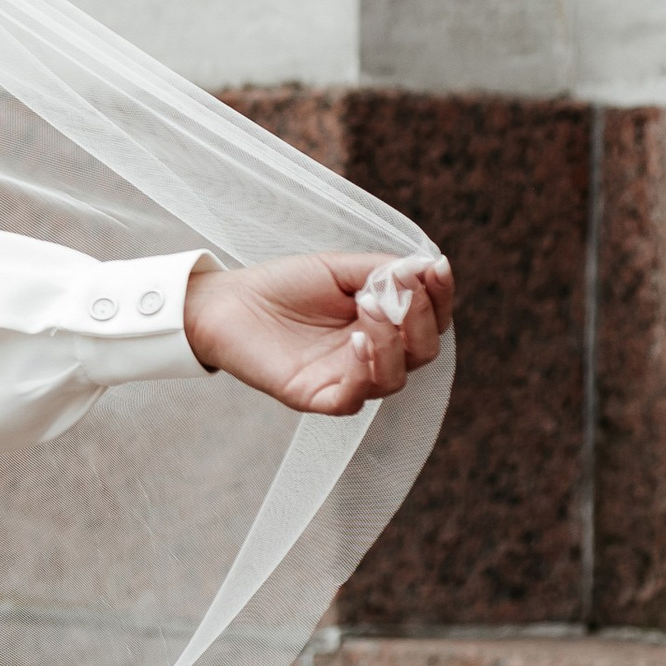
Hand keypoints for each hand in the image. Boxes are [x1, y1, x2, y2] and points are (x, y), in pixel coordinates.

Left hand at [183, 252, 452, 415]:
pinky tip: (356, 340)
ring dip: (392, 340)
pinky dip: (364, 370)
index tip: (437, 269)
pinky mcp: (317, 397)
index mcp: (383, 325)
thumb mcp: (337, 269)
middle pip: (423, 352)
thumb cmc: (283, 287)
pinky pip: (354, 398)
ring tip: (369, 305)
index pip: (429, 320)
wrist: (226, 303)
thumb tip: (428, 266)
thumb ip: (381, 270)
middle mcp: (372, 357)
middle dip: (421, 318)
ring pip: (394, 378)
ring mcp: (346, 379)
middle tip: (397, 287)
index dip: (440, 296)